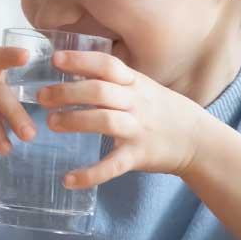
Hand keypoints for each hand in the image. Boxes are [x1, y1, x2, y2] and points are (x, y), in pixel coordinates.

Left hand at [36, 50, 209, 188]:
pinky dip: (91, 174)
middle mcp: (137, 103)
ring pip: (104, 121)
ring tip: (51, 123)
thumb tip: (73, 68)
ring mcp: (138, 129)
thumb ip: (113, 80)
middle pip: (99, 91)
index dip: (81, 60)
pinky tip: (68, 180)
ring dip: (75, 121)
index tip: (55, 59)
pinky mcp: (139, 156)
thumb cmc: (162, 110)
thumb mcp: (142, 87)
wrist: (199, 141)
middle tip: (41, 96)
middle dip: (67, 92)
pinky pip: (113, 165)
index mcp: (135, 83)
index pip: (107, 65)